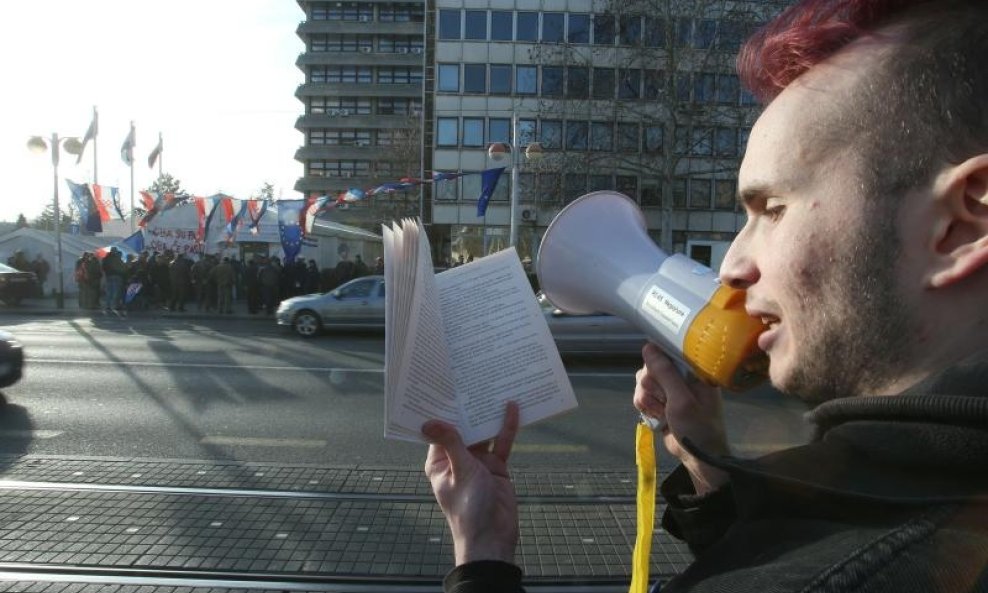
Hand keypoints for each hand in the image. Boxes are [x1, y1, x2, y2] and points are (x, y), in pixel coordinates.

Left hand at [423, 401, 519, 565]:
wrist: (494, 538)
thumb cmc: (469, 509)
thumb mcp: (460, 472)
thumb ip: (451, 444)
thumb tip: (429, 421)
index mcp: (439, 461)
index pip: (438, 429)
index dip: (442, 409)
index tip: (445, 385)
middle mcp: (457, 458)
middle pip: (463, 427)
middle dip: (469, 407)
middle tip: (472, 376)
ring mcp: (478, 462)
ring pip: (484, 432)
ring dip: (488, 414)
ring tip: (494, 385)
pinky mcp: (497, 466)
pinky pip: (502, 442)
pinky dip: (507, 427)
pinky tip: (513, 408)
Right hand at [633, 343, 729, 493]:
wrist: (697, 457)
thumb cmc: (698, 429)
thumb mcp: (682, 401)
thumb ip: (665, 373)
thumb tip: (648, 346)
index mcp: (693, 369)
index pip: (667, 350)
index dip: (658, 362)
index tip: (659, 378)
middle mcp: (681, 374)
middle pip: (650, 366)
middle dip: (653, 388)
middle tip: (666, 402)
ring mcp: (669, 387)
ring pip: (642, 381)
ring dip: (648, 400)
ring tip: (663, 413)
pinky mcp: (660, 399)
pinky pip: (641, 393)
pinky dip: (645, 406)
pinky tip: (658, 417)